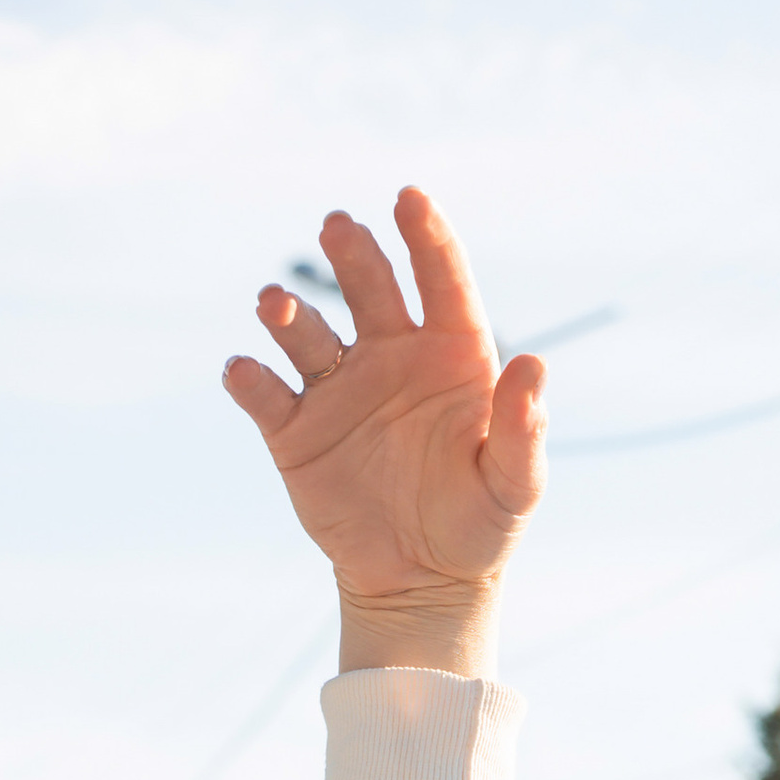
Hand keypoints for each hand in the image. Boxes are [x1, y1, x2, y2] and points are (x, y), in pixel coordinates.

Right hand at [222, 187, 546, 673]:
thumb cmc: (480, 526)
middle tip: (338, 227)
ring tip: (275, 306)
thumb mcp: (513, 485)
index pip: (441, 282)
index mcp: (451, 355)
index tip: (411, 197)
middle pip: (368, 288)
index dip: (427, 238)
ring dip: (288, 315)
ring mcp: (340, 390)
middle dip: (353, 254)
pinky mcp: (295, 432)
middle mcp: (391, 358)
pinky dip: (250, 381)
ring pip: (308, 334)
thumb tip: (534, 365)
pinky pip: (266, 396)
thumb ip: (522, 429)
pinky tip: (245, 373)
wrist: (424, 583)